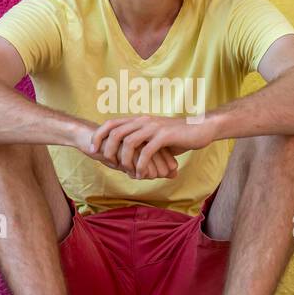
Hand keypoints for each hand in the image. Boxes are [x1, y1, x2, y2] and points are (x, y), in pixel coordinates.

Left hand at [89, 115, 213, 178]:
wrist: (201, 129)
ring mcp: (154, 127)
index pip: (111, 123)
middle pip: (115, 132)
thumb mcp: (155, 138)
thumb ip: (141, 143)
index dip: (99, 135)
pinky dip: (141, 165)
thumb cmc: (178, 136)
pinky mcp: (165, 135)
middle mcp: (143, 120)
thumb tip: (126, 156)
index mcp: (139, 120)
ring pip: (129, 142)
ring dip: (124, 160)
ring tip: (125, 171)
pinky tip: (141, 174)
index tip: (92, 149)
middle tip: (107, 163)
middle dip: (107, 149)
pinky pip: (146, 151)